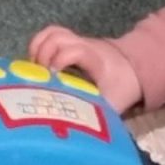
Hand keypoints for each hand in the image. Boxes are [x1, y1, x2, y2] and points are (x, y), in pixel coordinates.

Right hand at [25, 25, 143, 115]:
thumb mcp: (111, 104)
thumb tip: (78, 132)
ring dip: (37, 49)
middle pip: (57, 37)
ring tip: (35, 71)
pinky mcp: (67, 40)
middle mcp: (83, 45)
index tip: (53, 77)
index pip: (76, 50)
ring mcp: (74, 40)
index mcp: (96, 60)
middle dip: (43, 55)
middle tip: (39, 77)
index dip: (61, 59)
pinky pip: (48, 34)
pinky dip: (38, 45)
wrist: (129, 69)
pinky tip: (36, 64)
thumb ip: (96, 113)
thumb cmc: (119, 88)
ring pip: (50, 33)